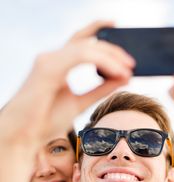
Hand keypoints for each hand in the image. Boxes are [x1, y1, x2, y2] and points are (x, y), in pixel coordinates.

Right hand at [0, 20, 134, 153]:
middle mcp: (52, 58)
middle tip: (132, 63)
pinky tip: (117, 72)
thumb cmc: (46, 120)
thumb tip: (124, 77)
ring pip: (86, 47)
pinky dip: (103, 63)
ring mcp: (48, 60)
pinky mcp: (47, 68)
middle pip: (88, 42)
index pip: (82, 43)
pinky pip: (81, 56)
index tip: (124, 47)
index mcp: (58, 64)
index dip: (102, 37)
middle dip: (113, 50)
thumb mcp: (80, 103)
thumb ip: (101, 89)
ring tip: (128, 69)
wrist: (24, 135)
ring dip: (111, 56)